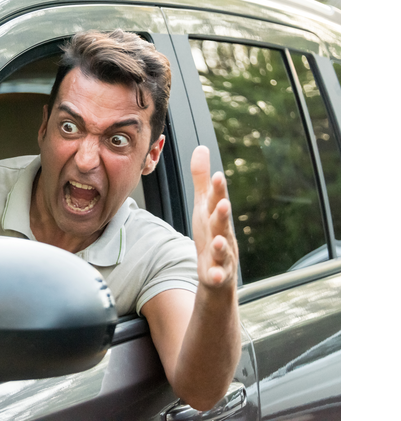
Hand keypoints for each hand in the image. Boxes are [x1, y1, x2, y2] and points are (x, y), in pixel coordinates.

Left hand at [190, 146, 238, 288]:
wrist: (217, 271)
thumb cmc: (210, 233)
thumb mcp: (203, 205)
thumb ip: (202, 179)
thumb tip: (201, 148)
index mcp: (216, 217)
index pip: (218, 200)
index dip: (218, 189)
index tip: (218, 175)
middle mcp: (222, 233)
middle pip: (223, 223)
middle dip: (223, 213)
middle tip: (223, 203)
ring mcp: (222, 255)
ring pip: (223, 250)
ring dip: (221, 245)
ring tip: (218, 241)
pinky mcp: (218, 273)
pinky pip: (218, 275)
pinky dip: (216, 275)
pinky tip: (214, 275)